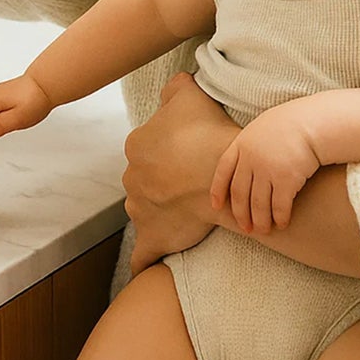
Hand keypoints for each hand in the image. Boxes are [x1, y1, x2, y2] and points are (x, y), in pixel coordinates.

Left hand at [123, 73, 240, 276]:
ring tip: (182, 211)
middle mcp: (132, 177)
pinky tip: (141, 273)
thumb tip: (170, 89)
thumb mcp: (189, 93)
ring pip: (144, 208)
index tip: (189, 152)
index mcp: (137, 145)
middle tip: (190, 180)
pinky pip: (142, 254)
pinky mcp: (153, 236)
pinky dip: (142, 262)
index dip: (170, 149)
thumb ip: (174, 87)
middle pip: (144, 178)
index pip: (148, 147)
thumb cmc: (209, 131)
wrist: (227, 174)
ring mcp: (140, 208)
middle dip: (162, 180)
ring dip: (158, 210)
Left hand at [210, 103, 320, 233]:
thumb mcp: (262, 128)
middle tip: (245, 228)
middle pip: (240, 192)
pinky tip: (282, 224)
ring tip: (262, 230)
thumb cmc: (290, 124)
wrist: (312, 123)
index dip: (218, 190)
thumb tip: (245, 164)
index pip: (223, 170)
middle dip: (241, 213)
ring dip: (260, 221)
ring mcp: (267, 169)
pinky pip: (279, 206)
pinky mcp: (286, 180)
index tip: (216, 206)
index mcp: (242, 143)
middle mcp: (251, 158)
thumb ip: (250, 145)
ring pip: (258, 204)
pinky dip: (279, 218)